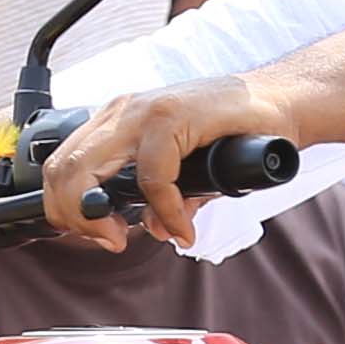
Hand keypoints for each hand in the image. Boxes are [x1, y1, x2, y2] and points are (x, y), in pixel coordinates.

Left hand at [36, 72, 297, 250]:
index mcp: (117, 120)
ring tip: (128, 237)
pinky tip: (181, 226)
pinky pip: (151, 176)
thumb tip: (155, 230)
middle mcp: (122, 111)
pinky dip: (165, 211)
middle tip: (110, 240)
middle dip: (74, 216)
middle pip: (63, 167)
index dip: (66, 208)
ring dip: (102, 216)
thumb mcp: (189, 170)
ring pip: (87, 168)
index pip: (62, 164)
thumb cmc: (236, 132)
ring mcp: (144, 111)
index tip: (99, 234)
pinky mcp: (172, 116)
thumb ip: (166, 199)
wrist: (282, 102)